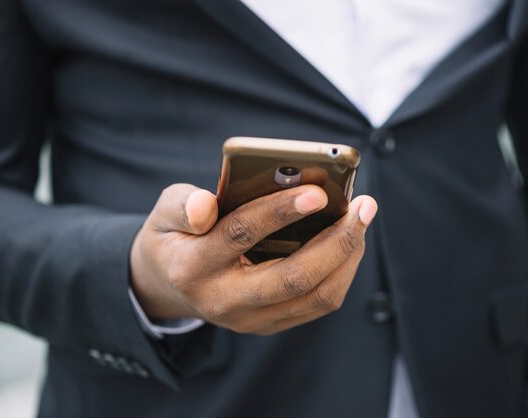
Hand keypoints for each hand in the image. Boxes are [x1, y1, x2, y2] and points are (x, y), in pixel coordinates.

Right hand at [130, 183, 377, 335]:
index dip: (280, 212)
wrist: (168, 285)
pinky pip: (317, 304)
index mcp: (193, 267)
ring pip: (315, 296)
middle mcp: (224, 301)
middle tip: (363, 206)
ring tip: (361, 219)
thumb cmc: (174, 237)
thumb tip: (206, 205)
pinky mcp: (269, 324)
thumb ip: (183, 205)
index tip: (318, 192)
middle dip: (336, 241)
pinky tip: (349, 242)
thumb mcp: (164, 213)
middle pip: (293, 277)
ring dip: (347, 257)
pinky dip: (341, 272)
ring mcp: (250, 319)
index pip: (241, 235)